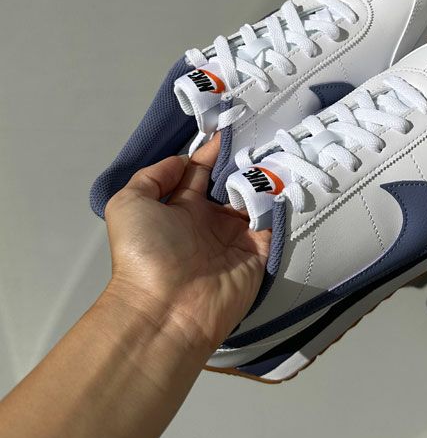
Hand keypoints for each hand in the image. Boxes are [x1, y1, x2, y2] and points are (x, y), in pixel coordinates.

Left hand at [104, 135, 269, 355]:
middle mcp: (209, 220)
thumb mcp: (128, 203)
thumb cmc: (144, 253)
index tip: (232, 127)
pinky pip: (273, 223)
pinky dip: (281, 203)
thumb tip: (185, 159)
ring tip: (279, 151)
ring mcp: (236, 237)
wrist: (165, 310)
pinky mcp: (258, 253)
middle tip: (263, 135)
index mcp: (181, 207)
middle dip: (245, 160)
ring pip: (256, 199)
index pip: (202, 171)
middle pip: (232, 182)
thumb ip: (153, 175)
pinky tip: (288, 178)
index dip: (215, 150)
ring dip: (265, 178)